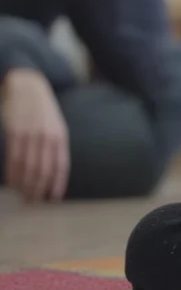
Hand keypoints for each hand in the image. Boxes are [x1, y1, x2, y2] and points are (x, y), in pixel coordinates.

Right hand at [2, 69, 69, 202]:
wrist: (29, 88)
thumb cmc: (44, 112)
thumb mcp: (57, 127)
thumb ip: (56, 147)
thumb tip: (54, 172)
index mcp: (61, 137)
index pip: (61, 166)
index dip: (57, 184)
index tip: (53, 199)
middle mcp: (47, 136)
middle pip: (43, 169)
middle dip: (38, 189)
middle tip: (33, 202)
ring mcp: (30, 134)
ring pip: (27, 166)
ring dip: (24, 185)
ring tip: (22, 196)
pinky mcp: (15, 131)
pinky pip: (13, 157)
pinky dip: (13, 173)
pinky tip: (12, 183)